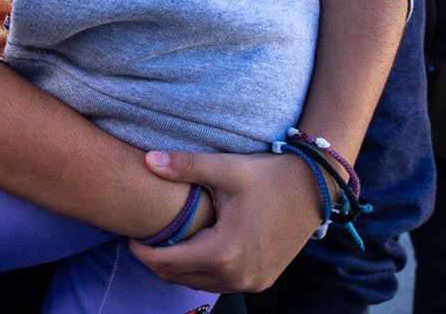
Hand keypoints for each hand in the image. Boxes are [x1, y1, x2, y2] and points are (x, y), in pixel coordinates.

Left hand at [129, 150, 320, 293]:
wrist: (315, 189)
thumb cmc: (269, 176)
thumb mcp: (225, 168)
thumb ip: (184, 166)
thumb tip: (147, 161)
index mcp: (223, 252)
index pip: (166, 262)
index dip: (142, 251)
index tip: (130, 234)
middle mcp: (236, 276)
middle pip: (178, 278)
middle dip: (156, 260)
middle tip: (145, 237)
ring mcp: (250, 282)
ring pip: (197, 285)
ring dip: (178, 268)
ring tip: (167, 242)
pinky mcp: (260, 281)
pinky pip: (218, 284)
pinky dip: (200, 272)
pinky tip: (194, 248)